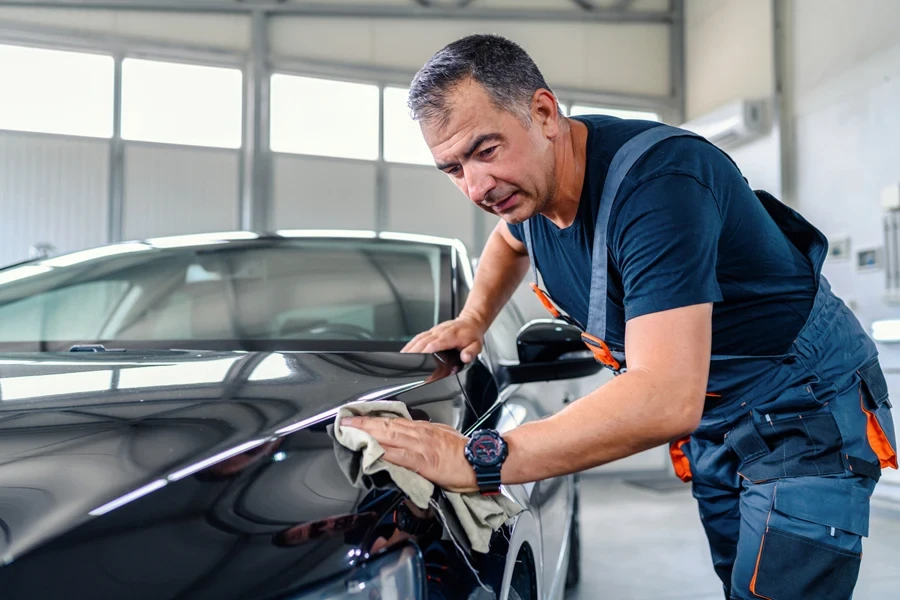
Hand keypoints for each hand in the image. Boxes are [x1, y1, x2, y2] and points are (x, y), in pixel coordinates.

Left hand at [340, 416, 477, 492]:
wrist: (482, 460)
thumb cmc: (465, 452)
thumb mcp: (443, 436)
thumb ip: (426, 436)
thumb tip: (411, 436)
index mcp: (423, 429)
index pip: (393, 421)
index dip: (373, 419)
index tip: (357, 417)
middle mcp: (419, 434)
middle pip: (386, 426)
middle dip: (364, 423)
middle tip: (345, 421)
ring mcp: (420, 447)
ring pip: (389, 437)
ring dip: (368, 434)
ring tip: (351, 432)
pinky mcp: (424, 462)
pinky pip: (400, 456)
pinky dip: (385, 453)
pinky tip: (372, 452)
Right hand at [401, 314, 485, 362]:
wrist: (471, 321)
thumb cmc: (472, 334)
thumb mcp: (477, 345)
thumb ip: (471, 352)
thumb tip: (465, 357)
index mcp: (450, 336)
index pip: (434, 344)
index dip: (425, 352)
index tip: (418, 360)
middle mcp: (440, 332)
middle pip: (422, 342)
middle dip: (412, 352)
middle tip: (404, 363)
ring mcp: (435, 331)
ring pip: (419, 339)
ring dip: (409, 348)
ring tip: (401, 358)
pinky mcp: (432, 331)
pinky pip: (419, 336)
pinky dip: (411, 343)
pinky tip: (406, 350)